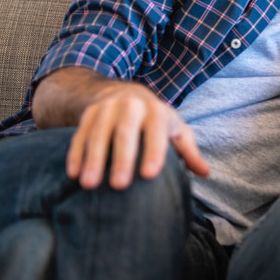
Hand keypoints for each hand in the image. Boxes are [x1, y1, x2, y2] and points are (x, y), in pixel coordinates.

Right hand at [66, 80, 208, 190]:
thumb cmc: (155, 120)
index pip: (157, 131)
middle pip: (126, 132)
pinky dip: (76, 154)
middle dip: (122, 159)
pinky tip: (73, 174)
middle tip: (119, 186)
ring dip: (93, 159)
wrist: (124, 92)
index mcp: (157, 110)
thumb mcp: (175, 130)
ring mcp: (107, 108)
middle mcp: (132, 105)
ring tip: (89, 185)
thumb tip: (205, 173)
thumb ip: (188, 151)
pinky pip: (80, 134)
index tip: (150, 175)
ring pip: (99, 133)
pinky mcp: (88, 113)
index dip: (154, 151)